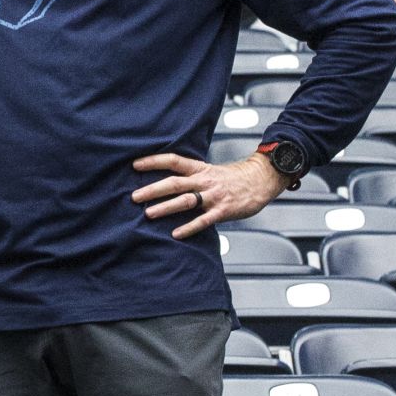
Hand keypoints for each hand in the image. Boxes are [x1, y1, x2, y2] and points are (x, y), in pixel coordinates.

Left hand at [132, 152, 287, 238]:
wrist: (262, 179)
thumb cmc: (233, 178)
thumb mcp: (210, 171)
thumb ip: (190, 177)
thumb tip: (164, 183)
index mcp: (200, 169)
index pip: (173, 161)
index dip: (154, 162)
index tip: (135, 165)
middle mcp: (204, 181)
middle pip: (175, 183)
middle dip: (153, 189)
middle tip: (134, 196)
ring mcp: (214, 196)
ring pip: (186, 200)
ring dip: (166, 207)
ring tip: (148, 214)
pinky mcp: (223, 211)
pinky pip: (203, 220)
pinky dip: (189, 227)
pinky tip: (176, 234)